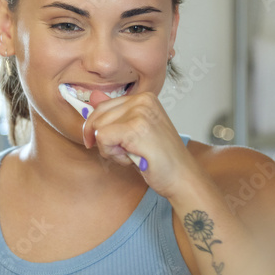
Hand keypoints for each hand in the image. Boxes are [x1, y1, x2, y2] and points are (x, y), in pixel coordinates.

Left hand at [80, 91, 202, 198]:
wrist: (182, 177)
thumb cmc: (160, 159)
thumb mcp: (134, 130)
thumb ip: (114, 113)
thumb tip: (93, 97)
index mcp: (144, 98)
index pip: (103, 107)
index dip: (100, 129)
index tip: (112, 144)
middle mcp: (142, 100)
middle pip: (98, 117)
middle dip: (106, 141)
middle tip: (128, 152)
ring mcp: (140, 112)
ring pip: (98, 129)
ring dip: (110, 149)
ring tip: (133, 155)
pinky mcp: (136, 128)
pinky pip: (103, 138)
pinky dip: (113, 154)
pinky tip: (132, 159)